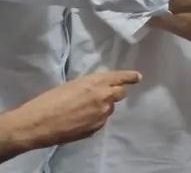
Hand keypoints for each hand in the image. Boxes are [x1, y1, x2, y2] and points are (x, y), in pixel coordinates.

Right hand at [10, 71, 141, 150]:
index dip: (129, 77)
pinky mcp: (96, 128)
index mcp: (96, 82)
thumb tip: (98, 89)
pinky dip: (95, 119)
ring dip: (102, 107)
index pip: (120, 78)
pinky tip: (79, 121)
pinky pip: (101, 121)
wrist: (37, 124)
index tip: (137, 77)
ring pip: (109, 108)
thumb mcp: (72, 85)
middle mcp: (104, 97)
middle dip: (114, 93)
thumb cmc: (49, 101)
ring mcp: (102, 114)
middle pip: (120, 93)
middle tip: (103, 95)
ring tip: (82, 110)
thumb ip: (90, 86)